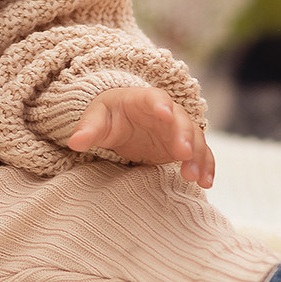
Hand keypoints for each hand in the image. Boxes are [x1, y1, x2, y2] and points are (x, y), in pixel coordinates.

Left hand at [67, 86, 214, 188]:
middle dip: (184, 135)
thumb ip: (88, 129)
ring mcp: (178, 129)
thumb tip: (74, 142)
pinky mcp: (183, 146)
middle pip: (180, 120)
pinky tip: (206, 183)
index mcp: (144, 100)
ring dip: (197, 156)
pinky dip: (206, 167)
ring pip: (195, 139)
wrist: (123, 120)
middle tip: (183, 153)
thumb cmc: (109, 115)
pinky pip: (200, 154)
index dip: (160, 105)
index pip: (155, 98)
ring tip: (193, 177)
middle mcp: (167, 112)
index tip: (165, 114)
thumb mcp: (96, 118)